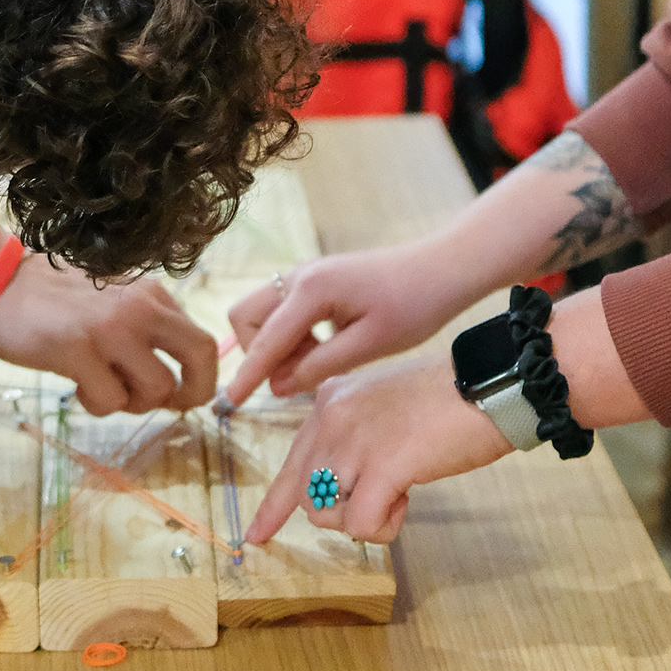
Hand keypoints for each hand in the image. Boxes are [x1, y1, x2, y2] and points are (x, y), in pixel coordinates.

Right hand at [0, 256, 217, 414]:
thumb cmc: (52, 298)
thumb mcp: (111, 300)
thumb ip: (142, 330)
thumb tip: (171, 382)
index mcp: (151, 296)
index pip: (203, 341)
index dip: (201, 378)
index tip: (181, 395)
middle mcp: (140, 308)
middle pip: (200, 357)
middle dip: (192, 393)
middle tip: (168, 406)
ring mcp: (111, 329)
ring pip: (156, 388)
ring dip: (132, 403)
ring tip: (102, 389)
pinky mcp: (78, 350)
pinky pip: (111, 400)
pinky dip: (96, 404)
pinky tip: (76, 386)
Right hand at [223, 243, 463, 403]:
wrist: (442, 268)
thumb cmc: (415, 304)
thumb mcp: (370, 345)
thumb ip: (320, 366)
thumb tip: (279, 387)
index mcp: (311, 290)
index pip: (266, 340)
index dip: (247, 375)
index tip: (228, 402)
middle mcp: (298, 276)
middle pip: (246, 316)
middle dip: (259, 351)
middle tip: (299, 375)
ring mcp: (304, 273)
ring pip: (262, 313)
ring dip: (278, 344)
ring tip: (320, 362)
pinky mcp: (315, 279)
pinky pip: (282, 310)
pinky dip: (292, 334)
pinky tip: (326, 347)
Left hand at [245, 355, 510, 545]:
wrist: (490, 384)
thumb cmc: (449, 401)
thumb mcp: (383, 410)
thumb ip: (355, 440)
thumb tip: (345, 488)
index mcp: (329, 401)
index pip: (291, 462)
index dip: (273, 505)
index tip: (256, 536)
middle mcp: (331, 417)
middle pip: (306, 494)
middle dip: (340, 512)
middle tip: (384, 497)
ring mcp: (353, 440)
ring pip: (325, 513)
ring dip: (362, 518)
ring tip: (399, 493)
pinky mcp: (382, 465)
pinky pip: (361, 525)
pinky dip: (384, 527)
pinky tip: (407, 499)